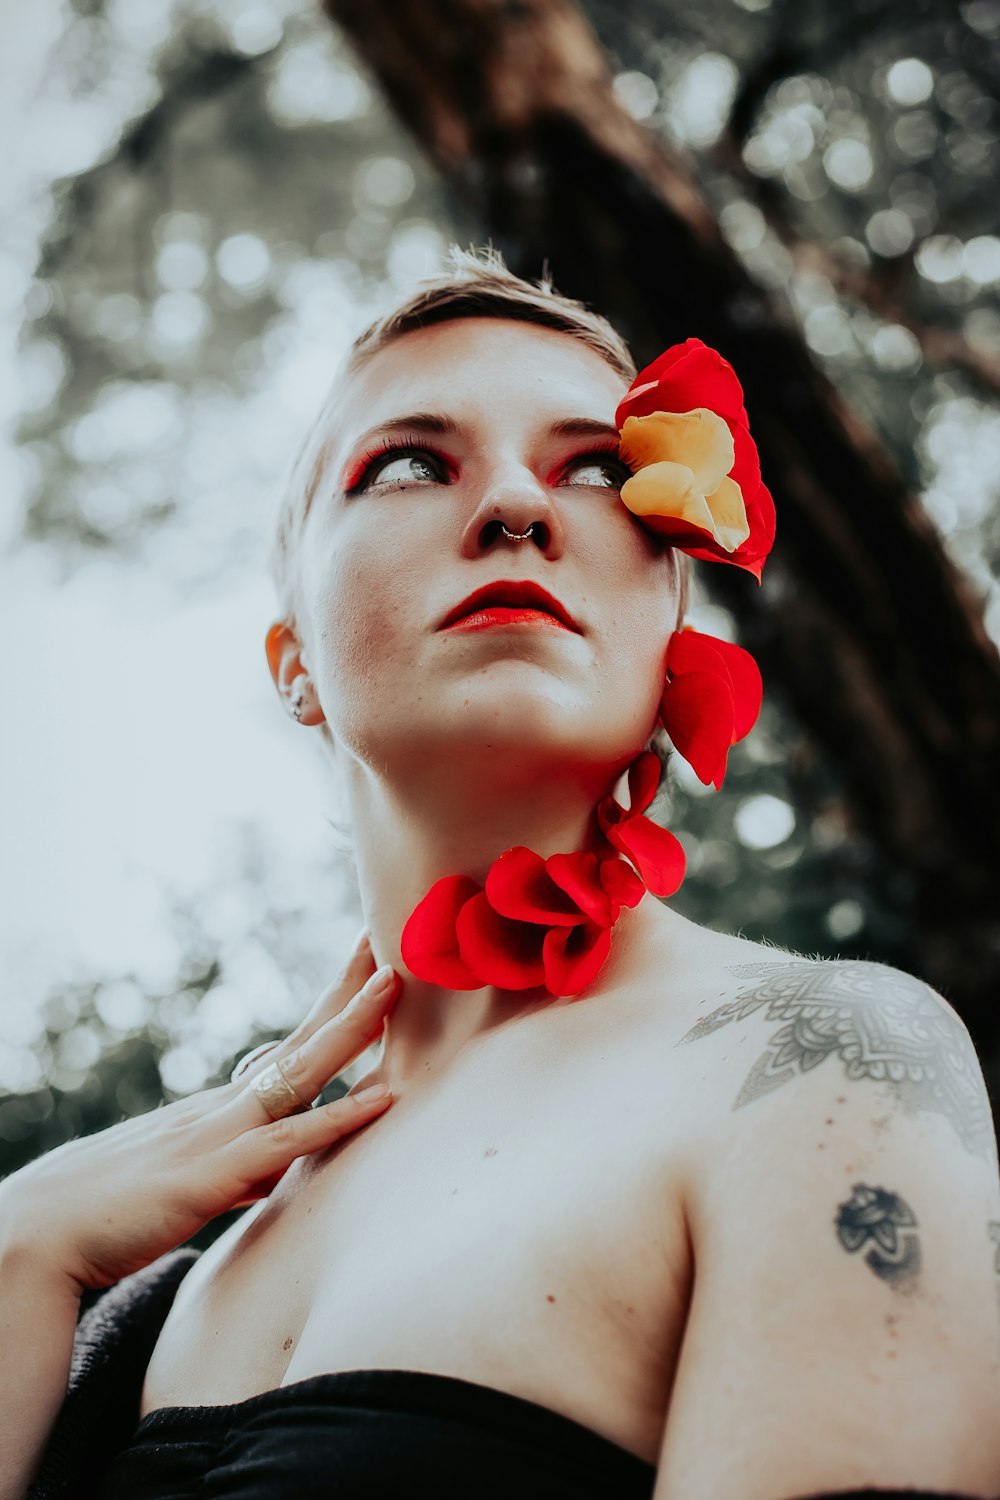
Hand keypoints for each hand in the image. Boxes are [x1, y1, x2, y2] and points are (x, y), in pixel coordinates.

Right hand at [2, 931, 399, 1294]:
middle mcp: (221, 1109)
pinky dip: (340, 1118)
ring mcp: (217, 1135)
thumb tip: (266, 1174)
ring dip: (350, 1027)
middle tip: (388, 941)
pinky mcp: (211, 1176)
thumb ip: (232, 1174)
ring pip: (301, 1072)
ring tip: (394, 985)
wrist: (33, 1235)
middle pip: (300, 1039)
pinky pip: (288, 1142)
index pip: (286, 1049)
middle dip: (347, 990)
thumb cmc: (101, 1215)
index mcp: (215, 1111)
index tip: (363, 970)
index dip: (328, 1010)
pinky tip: (382, 1099)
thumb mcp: (182, 1185)